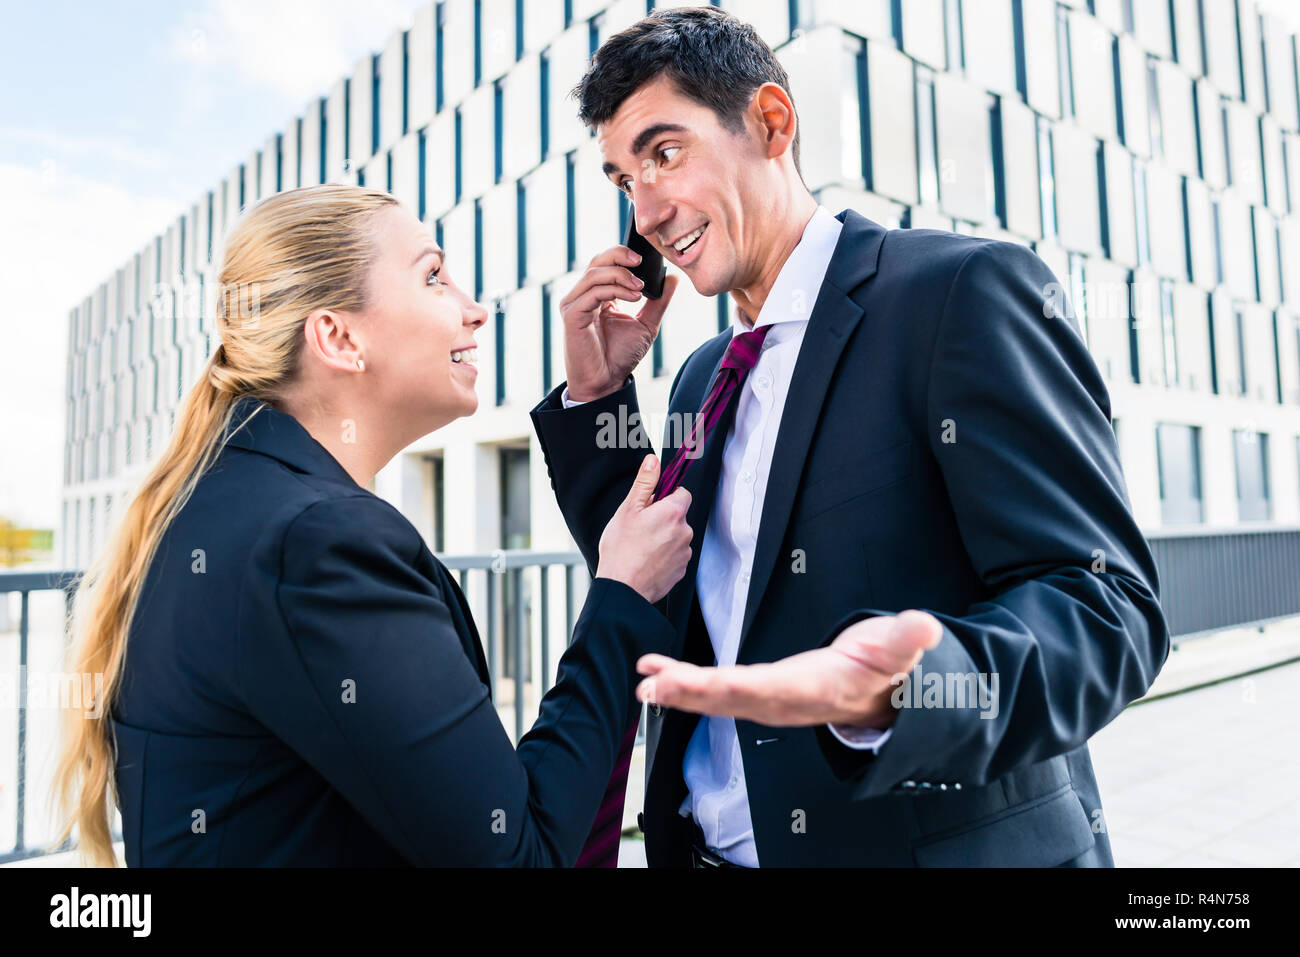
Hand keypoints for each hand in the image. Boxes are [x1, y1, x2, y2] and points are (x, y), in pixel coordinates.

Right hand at [561, 245, 678, 401]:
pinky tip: (633, 297)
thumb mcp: (646, 324)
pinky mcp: (572, 315)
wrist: (606, 382)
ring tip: (641, 288)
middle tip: (641, 261)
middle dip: (619, 255)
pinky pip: (593, 293)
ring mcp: (574, 304)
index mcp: (597, 294)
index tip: (645, 258)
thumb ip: (658, 302)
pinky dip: (615, 290)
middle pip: (597, 262)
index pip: (606, 263)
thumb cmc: (620, 356)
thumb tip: (673, 277)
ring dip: (621, 275)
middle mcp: (583, 296)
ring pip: (595, 274)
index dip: (623, 254)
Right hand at [596, 454, 692, 603]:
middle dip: (664, 518)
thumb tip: (653, 461)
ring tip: (642, 546)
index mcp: (673, 513)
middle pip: (679, 516)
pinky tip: (647, 560)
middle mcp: (685, 531)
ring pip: (677, 536)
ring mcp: (685, 552)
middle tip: (641, 527)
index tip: (653, 504)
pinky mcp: (682, 570)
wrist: (623, 588)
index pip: (682, 493)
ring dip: (665, 538)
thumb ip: (645, 483)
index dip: (667, 496)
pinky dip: (665, 556)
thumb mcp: (628, 510)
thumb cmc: (621, 550)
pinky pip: (676, 555)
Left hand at [633, 610, 943, 726]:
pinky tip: (659, 676)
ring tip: (644, 681)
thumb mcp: (898, 651)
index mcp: (809, 689)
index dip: (723, 686)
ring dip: (678, 691)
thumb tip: (924, 625)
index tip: (690, 682)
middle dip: (687, 693)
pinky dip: (686, 685)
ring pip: (716, 699)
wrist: (882, 695)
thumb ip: (906, 640)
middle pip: (727, 699)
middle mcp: (781, 702)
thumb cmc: (885, 669)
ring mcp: (767, 700)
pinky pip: (717, 692)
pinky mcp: (759, 693)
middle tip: (649, 686)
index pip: (760, 688)